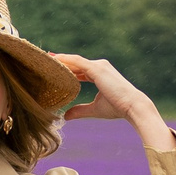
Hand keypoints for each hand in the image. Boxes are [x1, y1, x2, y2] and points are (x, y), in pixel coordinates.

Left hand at [55, 54, 175, 151]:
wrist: (132, 106)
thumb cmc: (117, 108)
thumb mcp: (94, 109)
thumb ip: (80, 110)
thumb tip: (65, 116)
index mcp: (99, 74)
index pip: (79, 69)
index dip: (66, 69)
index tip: (52, 68)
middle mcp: (99, 66)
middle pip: (75, 62)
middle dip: (60, 62)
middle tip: (43, 61)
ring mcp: (99, 66)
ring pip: (74, 60)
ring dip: (60, 59)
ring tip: (45, 59)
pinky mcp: (97, 68)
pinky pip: (77, 62)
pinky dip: (65, 60)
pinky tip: (53, 60)